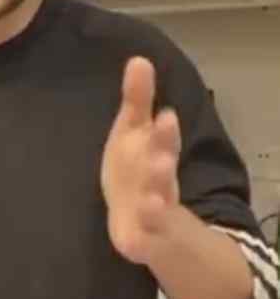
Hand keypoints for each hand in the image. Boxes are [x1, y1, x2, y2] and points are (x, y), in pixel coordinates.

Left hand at [101, 57, 181, 264]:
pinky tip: (132, 235)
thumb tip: (138, 58)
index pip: (162, 139)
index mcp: (155, 152)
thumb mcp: (133, 133)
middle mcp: (158, 180)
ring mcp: (153, 210)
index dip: (163, 131)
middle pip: (163, 167)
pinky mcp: (142, 238)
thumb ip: (137, 99)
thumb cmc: (135, 168)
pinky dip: (139, 236)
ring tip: (155, 189)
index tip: (166, 115)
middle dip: (163, 153)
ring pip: (157, 202)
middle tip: (165, 136)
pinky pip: (141, 240)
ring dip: (156, 193)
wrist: (148, 225)